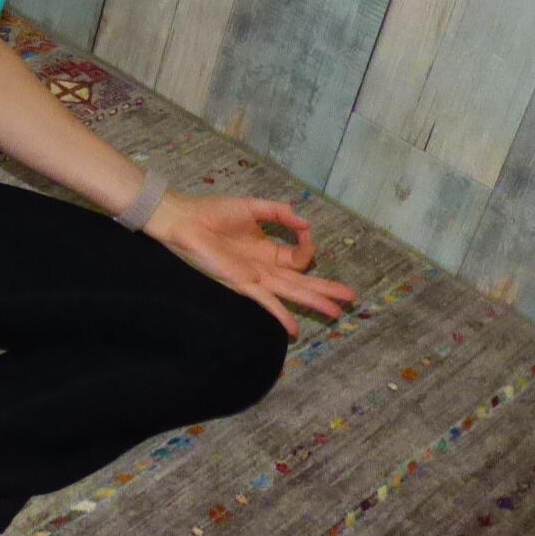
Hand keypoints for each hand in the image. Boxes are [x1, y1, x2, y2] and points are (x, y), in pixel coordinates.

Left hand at [143, 191, 358, 336]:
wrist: (183, 219)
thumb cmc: (212, 212)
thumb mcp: (252, 207)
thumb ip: (279, 212)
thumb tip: (306, 222)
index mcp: (267, 250)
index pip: (299, 257)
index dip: (308, 247)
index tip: (306, 232)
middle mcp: (263, 267)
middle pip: (302, 281)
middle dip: (326, 290)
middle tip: (351, 298)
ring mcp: (253, 277)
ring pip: (290, 293)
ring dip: (313, 303)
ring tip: (337, 312)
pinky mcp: (240, 283)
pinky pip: (264, 302)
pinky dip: (279, 314)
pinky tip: (293, 328)